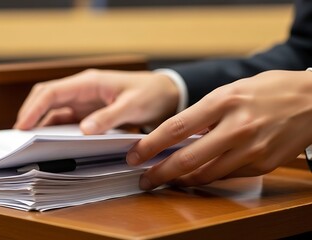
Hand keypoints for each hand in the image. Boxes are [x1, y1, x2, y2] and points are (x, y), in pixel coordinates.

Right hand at [14, 69, 179, 133]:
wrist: (165, 93)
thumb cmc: (150, 94)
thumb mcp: (132, 106)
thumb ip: (108, 117)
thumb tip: (84, 130)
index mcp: (89, 82)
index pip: (52, 92)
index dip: (34, 108)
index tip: (22, 126)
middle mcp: (82, 90)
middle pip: (46, 98)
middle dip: (30, 114)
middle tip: (20, 137)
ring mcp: (84, 101)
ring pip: (53, 110)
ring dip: (40, 123)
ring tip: (29, 143)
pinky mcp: (89, 112)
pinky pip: (66, 120)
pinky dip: (55, 129)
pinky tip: (50, 142)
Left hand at [127, 70, 311, 188]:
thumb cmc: (269, 90)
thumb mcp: (231, 90)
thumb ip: (204, 113)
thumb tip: (177, 136)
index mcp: (223, 101)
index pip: (176, 128)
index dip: (150, 145)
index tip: (135, 155)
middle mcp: (236, 127)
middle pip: (187, 158)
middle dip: (160, 173)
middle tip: (144, 180)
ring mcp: (251, 149)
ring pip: (206, 174)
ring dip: (181, 180)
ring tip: (166, 181)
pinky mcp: (263, 164)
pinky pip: (227, 177)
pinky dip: (208, 178)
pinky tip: (196, 178)